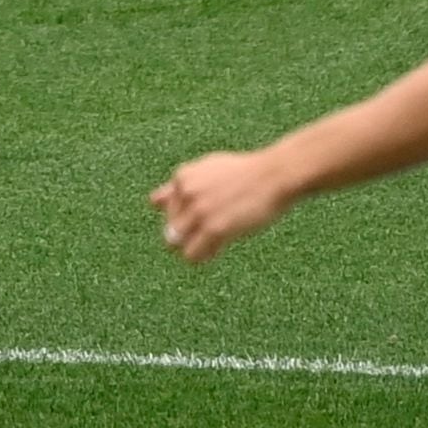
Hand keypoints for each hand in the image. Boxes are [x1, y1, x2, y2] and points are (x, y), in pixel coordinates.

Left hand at [153, 149, 295, 263]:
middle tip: (207, 235)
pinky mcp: (215, 229)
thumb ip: (180, 187)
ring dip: (192, 248)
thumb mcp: (208, 170)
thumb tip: (153, 203)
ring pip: (177, 244)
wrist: (275, 176)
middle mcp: (186, 193)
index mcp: (182, 177)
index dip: (184, 217)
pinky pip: (194, 254)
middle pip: (170, 228)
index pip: (164, 208)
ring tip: (212, 244)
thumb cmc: (245, 174)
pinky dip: (203, 256)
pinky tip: (217, 250)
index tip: (203, 218)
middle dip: (184, 236)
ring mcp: (199, 211)